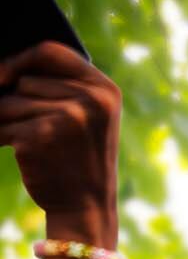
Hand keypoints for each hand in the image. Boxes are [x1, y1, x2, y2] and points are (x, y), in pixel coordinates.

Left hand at [0, 42, 119, 243]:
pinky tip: (22, 154)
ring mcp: (67, 117)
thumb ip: (60, 87)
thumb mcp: (88, 117)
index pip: (50, 51)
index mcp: (105, 90)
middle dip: (17, 101)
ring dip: (7, 121)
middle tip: (38, 131)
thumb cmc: (80, 159)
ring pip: (9, 101)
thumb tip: (0, 73)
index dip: (21, 60)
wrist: (87, 207)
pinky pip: (1, 123)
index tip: (4, 76)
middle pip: (25, 80)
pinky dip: (1, 138)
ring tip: (33, 145)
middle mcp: (90, 100)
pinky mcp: (41, 135)